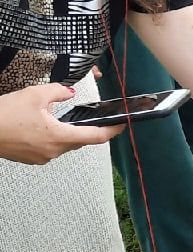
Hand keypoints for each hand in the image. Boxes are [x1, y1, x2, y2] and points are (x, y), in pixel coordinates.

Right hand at [0, 82, 121, 163]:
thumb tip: (68, 93)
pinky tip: (43, 126)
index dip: (112, 131)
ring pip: (64, 145)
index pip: (95, 137)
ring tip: (63, 118)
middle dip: (89, 130)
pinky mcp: (31, 159)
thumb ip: (57, 92)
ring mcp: (41, 157)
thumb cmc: (3, 115)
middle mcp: (53, 151)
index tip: (122, 125)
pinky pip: (50, 148)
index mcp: (58, 137)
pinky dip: (53, 137)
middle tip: (96, 118)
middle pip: (80, 141)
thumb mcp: (34, 95)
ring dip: (68, 133)